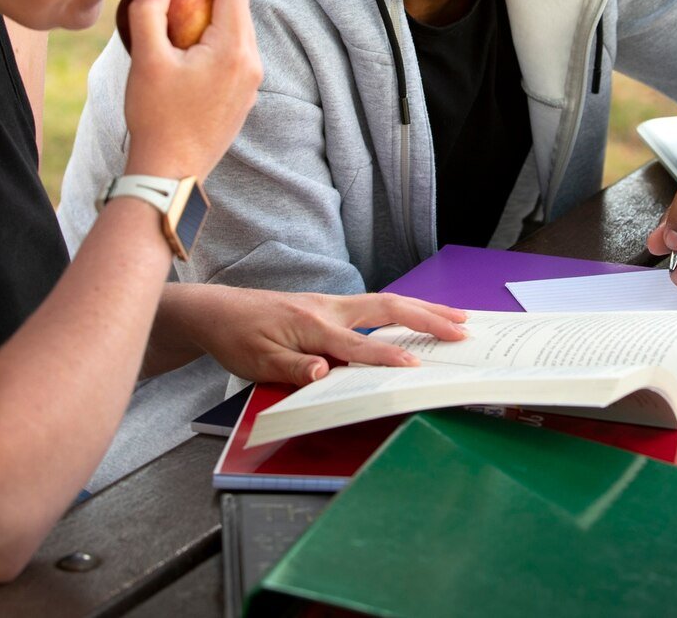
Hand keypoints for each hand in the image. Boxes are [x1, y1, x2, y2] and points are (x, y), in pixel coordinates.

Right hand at [122, 0, 261, 178]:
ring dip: (213, 17)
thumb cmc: (156, 116)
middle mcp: (252, 65)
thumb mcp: (146, 58)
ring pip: (239, 34)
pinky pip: (236, 57)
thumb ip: (149, 11)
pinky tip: (187, 49)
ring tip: (178, 16)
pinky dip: (216, 41)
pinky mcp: (243, 100)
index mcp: (234, 50)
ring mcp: (251, 85)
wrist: (170, 172)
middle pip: (240, 10)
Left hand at [188, 287, 468, 385]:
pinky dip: (404, 309)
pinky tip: (419, 316)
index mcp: (311, 324)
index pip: (356, 344)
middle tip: (461, 328)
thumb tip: (323, 372)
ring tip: (456, 317)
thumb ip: (292, 368)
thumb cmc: (236, 337)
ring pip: (386, 303)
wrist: (215, 310)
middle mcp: (328, 308)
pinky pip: (375, 306)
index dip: (385, 355)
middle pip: (387, 307)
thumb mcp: (256, 361)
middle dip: (427, 317)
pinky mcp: (329, 307)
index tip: (416, 366)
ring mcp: (331, 304)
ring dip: (423, 309)